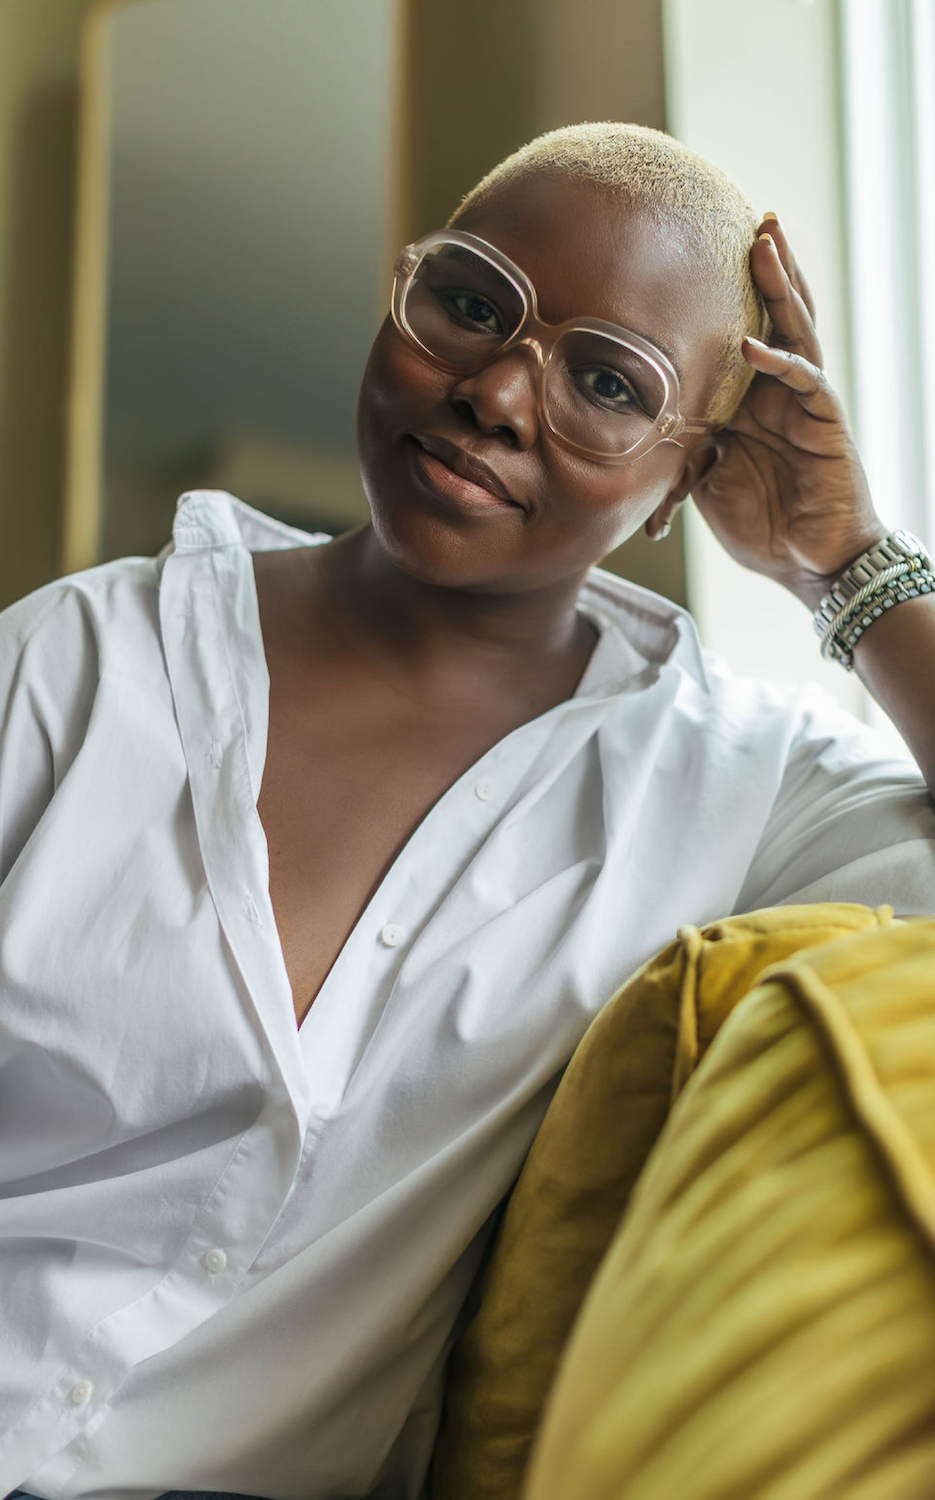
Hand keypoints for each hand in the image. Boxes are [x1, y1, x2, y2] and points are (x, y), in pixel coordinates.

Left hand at [687, 215, 886, 608]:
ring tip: (767, 243)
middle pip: (775, 315)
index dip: (729, 295)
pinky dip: (779, 361)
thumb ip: (685, 444)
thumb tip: (643, 429)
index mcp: (751, 398)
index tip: (703, 253)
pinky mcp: (825, 421)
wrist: (808, 562)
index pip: (740, 332)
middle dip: (765, 268)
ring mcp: (806, 400)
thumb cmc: (762, 523)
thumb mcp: (707, 479)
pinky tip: (753, 344)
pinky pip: (806, 380)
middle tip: (752, 219)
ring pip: (796, 330)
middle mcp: (780, 389)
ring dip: (781, 287)